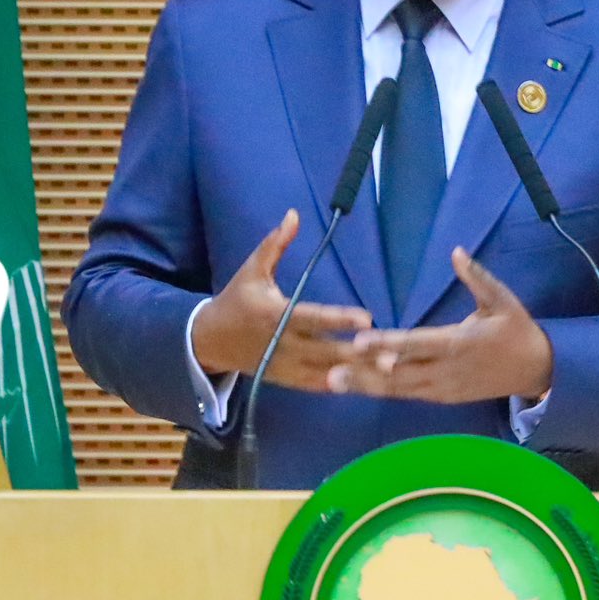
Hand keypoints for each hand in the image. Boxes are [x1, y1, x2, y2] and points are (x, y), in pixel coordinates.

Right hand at [191, 208, 371, 390]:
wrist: (208, 340)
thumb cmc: (235, 300)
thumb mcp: (252, 270)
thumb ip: (275, 245)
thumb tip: (294, 214)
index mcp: (274, 314)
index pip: (312, 317)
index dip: (339, 319)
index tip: (367, 318)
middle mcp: (281, 343)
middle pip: (324, 350)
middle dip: (357, 353)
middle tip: (390, 353)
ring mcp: (282, 365)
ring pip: (324, 372)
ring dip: (355, 372)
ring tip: (387, 370)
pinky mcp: (283, 379)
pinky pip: (313, 385)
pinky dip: (338, 385)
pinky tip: (364, 382)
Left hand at [325, 248, 552, 403]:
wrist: (536, 370)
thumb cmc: (516, 329)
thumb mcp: (501, 299)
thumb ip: (477, 277)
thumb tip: (455, 251)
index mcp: (459, 343)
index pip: (416, 344)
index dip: (387, 343)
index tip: (360, 341)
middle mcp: (447, 371)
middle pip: (400, 374)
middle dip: (365, 374)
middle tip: (331, 373)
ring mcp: (444, 389)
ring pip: (400, 390)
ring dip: (367, 386)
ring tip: (335, 382)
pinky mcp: (443, 398)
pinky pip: (409, 395)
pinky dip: (384, 391)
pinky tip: (359, 386)